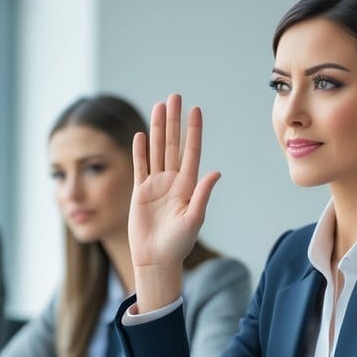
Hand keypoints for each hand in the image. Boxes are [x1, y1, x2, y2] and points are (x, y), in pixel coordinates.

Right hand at [128, 93, 221, 309]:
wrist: (157, 260)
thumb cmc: (178, 244)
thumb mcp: (194, 219)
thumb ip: (202, 195)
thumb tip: (216, 172)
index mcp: (188, 185)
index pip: (191, 151)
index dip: (193, 131)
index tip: (196, 110)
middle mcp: (172, 181)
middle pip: (172, 144)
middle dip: (174, 120)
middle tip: (175, 96)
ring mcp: (155, 185)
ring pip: (156, 150)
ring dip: (156, 128)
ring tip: (159, 106)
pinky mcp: (140, 192)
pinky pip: (140, 167)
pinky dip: (140, 151)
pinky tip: (141, 135)